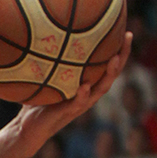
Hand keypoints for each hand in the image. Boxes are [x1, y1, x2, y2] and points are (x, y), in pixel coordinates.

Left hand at [17, 33, 132, 142]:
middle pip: (111, 74)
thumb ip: (51, 60)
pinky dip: (82, 95)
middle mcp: (88, 94)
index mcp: (87, 84)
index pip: (107, 65)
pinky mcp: (66, 113)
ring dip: (109, 74)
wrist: (28, 127)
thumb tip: (43, 32)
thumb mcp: (47, 77)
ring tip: (115, 59)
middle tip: (128, 36)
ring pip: (100, 89)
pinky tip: (85, 86)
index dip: (119, 49)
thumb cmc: (38, 100)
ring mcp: (79, 104)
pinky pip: (77, 103)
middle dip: (122, 56)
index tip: (126, 30)